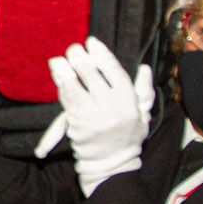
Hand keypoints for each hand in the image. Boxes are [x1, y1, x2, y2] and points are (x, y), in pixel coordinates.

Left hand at [47, 38, 153, 195]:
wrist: (111, 162)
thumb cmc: (128, 135)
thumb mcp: (142, 114)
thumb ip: (143, 91)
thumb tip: (144, 68)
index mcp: (127, 100)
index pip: (112, 69)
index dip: (100, 53)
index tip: (91, 41)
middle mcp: (108, 104)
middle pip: (88, 72)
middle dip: (78, 57)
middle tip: (74, 49)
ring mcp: (89, 113)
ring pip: (71, 84)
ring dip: (62, 69)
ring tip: (59, 60)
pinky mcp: (74, 122)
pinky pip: (65, 98)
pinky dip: (60, 85)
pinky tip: (59, 76)